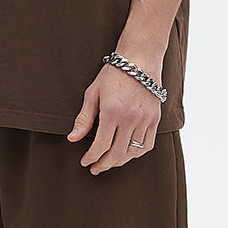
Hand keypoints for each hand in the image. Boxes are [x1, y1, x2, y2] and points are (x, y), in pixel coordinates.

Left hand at [67, 59, 162, 173]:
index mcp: (112, 111)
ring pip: (132, 152)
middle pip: (117, 153)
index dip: (91, 157)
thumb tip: (73, 139)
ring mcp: (145, 119)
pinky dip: (136, 153)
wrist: (139, 59)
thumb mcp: (93, 93)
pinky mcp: (155, 118)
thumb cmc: (113, 74)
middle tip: (95, 168)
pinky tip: (127, 154)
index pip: (100, 145)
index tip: (85, 161)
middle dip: (104, 164)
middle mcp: (130, 118)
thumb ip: (84, 118)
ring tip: (109, 162)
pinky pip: (147, 145)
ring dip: (119, 161)